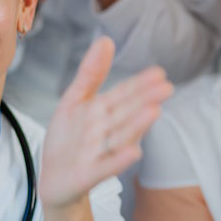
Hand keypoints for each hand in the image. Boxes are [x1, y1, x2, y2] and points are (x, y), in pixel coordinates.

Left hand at [39, 37, 171, 210]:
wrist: (54, 180)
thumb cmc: (68, 140)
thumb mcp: (75, 101)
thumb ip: (91, 74)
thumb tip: (106, 40)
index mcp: (102, 112)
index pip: (123, 95)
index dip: (138, 84)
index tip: (159, 73)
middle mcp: (105, 132)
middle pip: (126, 113)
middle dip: (144, 100)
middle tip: (166, 87)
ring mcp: (99, 153)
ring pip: (120, 137)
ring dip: (137, 125)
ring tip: (154, 111)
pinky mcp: (89, 174)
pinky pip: (105, 167)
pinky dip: (118, 160)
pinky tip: (133, 152)